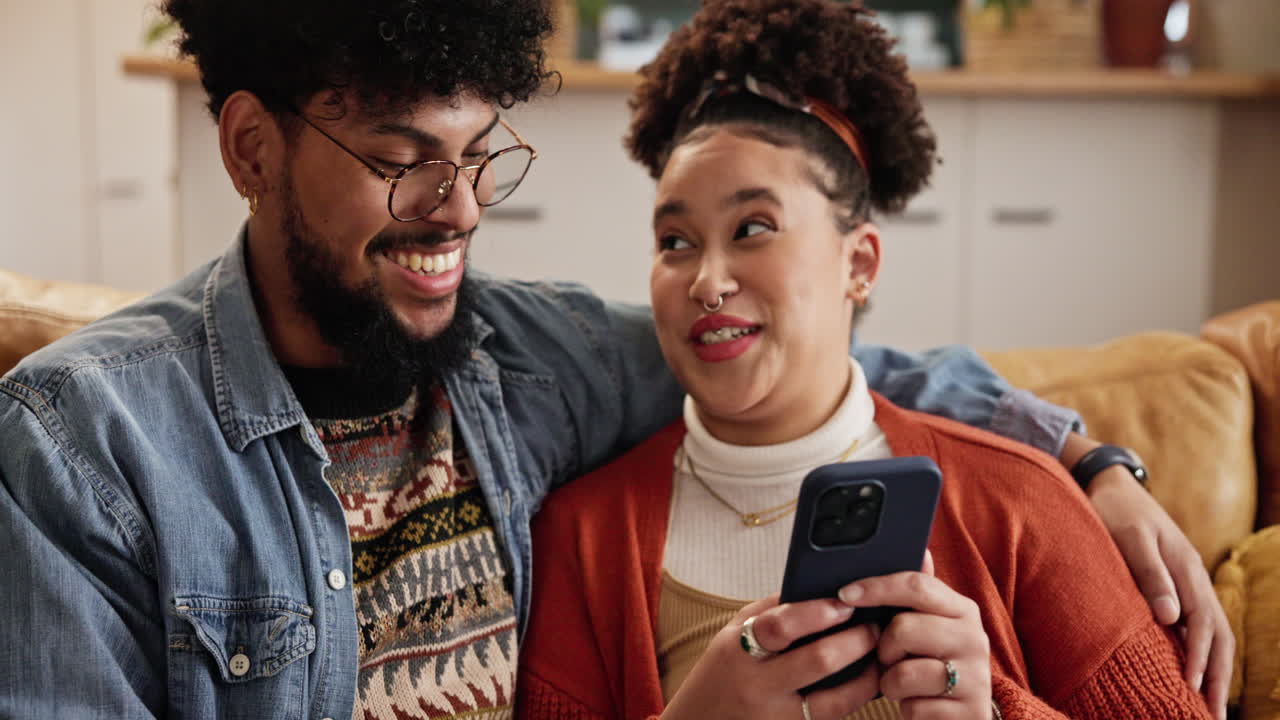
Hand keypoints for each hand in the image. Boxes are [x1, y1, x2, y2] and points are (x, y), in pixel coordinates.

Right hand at [662, 595, 880, 719]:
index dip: (817, 612)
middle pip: (819, 662)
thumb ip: (769, 612)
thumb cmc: (721, 673)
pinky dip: (853, 701)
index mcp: (739, 651)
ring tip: (879, 657)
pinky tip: (864, 685)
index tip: (844, 603)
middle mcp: (758, 687)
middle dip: (856, 640)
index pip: (781, 626)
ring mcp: (776, 719)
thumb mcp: (731, 635)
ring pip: (836, 702)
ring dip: (866, 677)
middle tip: (874, 627)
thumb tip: (817, 589)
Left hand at [838, 552, 992, 719]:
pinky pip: (913, 707)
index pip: (916, 585)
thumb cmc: (933, 664)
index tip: (845, 594)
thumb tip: (922, 550)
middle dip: (883, 648)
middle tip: (888, 658)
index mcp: (962, 610)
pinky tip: (917, 703)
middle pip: (903, 628)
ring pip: (903, 672)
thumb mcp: (929, 626)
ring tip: (902, 683)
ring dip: (891, 683)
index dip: (876, 587)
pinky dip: (906, 708)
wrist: (962, 715)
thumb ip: (919, 594)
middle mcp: (975, 639)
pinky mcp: (968, 712)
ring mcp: (975, 678)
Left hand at [1087, 466, 1232, 719]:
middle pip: (1219, 634)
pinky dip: (1203, 651)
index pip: (1203, 624)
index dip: (1201, 659)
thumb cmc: (1114, 511)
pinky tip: (1193, 671)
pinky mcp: (1176, 583)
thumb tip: (1172, 618)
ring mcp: (1188, 581)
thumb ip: (1149, 574)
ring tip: (1209, 703)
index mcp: (1187, 569)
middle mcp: (1194, 578)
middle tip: (1214, 715)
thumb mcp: (1129, 537)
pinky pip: (1198, 623)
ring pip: (1214, 631)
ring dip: (1215, 668)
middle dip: (1219, 676)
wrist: (1109, 484)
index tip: (1196, 690)